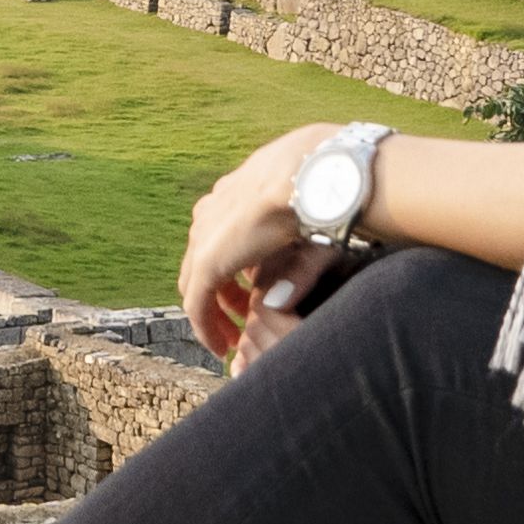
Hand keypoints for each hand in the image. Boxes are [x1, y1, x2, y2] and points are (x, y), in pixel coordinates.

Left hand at [179, 123, 342, 364]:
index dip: (235, 270)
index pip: (222, 237)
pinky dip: (206, 328)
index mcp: (235, 195)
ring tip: (231, 339)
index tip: (253, 295)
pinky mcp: (208, 262)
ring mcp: (206, 236)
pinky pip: (197, 304)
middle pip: (205, 261)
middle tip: (241, 321)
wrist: (315, 176)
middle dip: (222, 294)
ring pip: (198, 285)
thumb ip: (295, 264)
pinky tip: (221, 347)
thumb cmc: (326, 195)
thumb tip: (279, 300)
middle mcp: (213, 213)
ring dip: (214, 314)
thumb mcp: (311, 227)